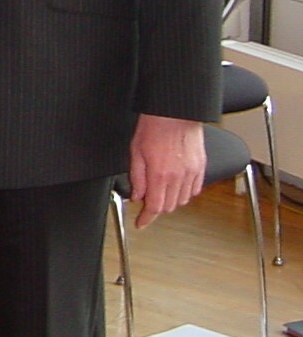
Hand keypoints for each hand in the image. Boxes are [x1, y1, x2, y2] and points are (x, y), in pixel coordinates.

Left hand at [128, 113, 205, 227]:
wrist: (175, 113)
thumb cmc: (154, 127)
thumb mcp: (135, 152)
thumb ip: (136, 177)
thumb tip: (137, 196)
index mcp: (159, 175)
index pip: (155, 207)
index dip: (147, 219)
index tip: (141, 223)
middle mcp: (178, 177)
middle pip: (169, 206)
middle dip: (157, 208)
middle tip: (147, 200)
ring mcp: (192, 173)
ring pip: (183, 200)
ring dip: (171, 201)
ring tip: (161, 191)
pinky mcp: (201, 167)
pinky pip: (195, 189)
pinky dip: (185, 193)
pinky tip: (176, 186)